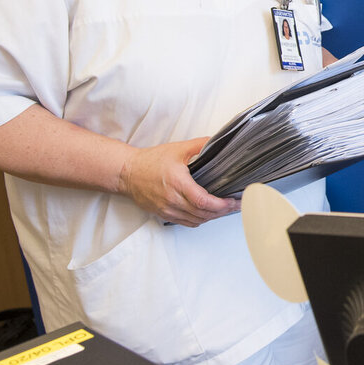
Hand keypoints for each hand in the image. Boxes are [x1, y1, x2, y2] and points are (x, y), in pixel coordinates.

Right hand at [117, 138, 239, 225]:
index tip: (233, 201)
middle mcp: (172, 200)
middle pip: (203, 214)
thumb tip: (217, 142)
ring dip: (212, 217)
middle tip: (236, 205)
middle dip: (222, 211)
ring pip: (196, 220)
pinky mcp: (163, 214)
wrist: (127, 173)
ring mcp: (167, 210)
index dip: (221, 205)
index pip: (203, 201)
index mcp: (177, 183)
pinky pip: (186, 222)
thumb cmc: (150, 161)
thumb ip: (200, 145)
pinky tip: (208, 213)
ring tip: (225, 209)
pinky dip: (200, 219)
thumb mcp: (177, 149)